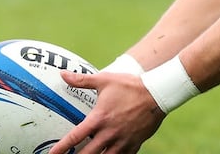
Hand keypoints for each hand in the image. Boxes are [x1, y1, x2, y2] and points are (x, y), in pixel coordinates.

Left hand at [48, 70, 165, 153]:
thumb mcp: (105, 80)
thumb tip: (62, 74)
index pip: (74, 138)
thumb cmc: (131, 85)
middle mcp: (109, 133)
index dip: (60, 149)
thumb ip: (82, 80)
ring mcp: (122, 141)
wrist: (159, 93)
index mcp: (99, 119)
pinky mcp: (134, 144)